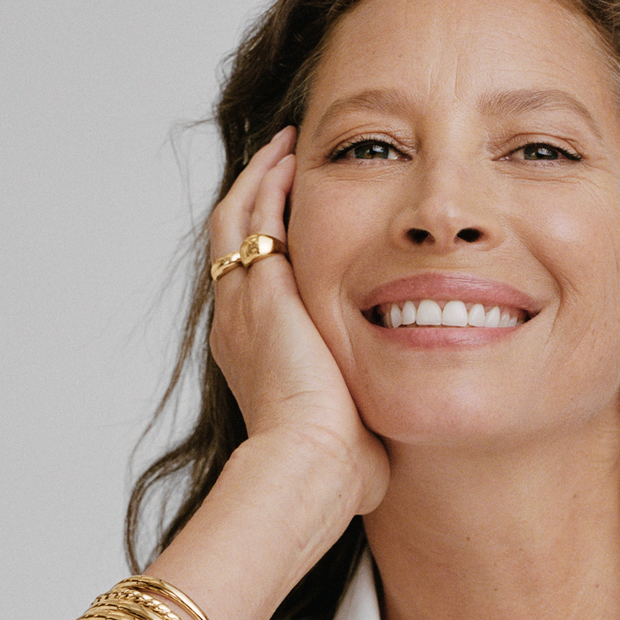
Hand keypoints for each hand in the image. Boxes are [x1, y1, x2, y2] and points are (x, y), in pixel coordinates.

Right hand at [207, 127, 389, 517]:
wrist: (307, 466)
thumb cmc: (333, 471)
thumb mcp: (346, 437)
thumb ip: (360, 421)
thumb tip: (385, 439)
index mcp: (252, 355)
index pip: (253, 286)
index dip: (269, 250)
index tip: (296, 226)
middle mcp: (236, 322)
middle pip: (234, 243)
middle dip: (258, 201)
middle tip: (281, 167)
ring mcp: (242, 302)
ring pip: (236, 219)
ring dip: (259, 179)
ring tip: (283, 147)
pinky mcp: (261, 286)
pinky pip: (253, 214)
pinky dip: (268, 181)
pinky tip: (290, 155)